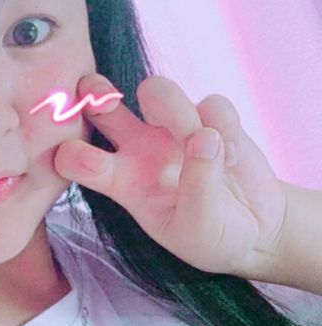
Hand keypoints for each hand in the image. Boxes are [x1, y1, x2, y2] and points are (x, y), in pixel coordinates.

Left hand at [52, 73, 287, 278]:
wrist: (255, 229)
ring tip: (207, 144)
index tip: (84, 157)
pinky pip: (212, 102)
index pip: (78, 161)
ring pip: (156, 91)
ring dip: (178, 112)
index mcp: (120, 181)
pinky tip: (234, 157)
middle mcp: (137, 148)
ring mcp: (171, 129)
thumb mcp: (199, 228)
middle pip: (101, 105)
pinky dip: (226, 124)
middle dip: (96, 93)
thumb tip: (205, 137)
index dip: (71, 154)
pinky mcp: (209, 117)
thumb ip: (198, 187)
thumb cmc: (211, 235)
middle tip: (107, 100)